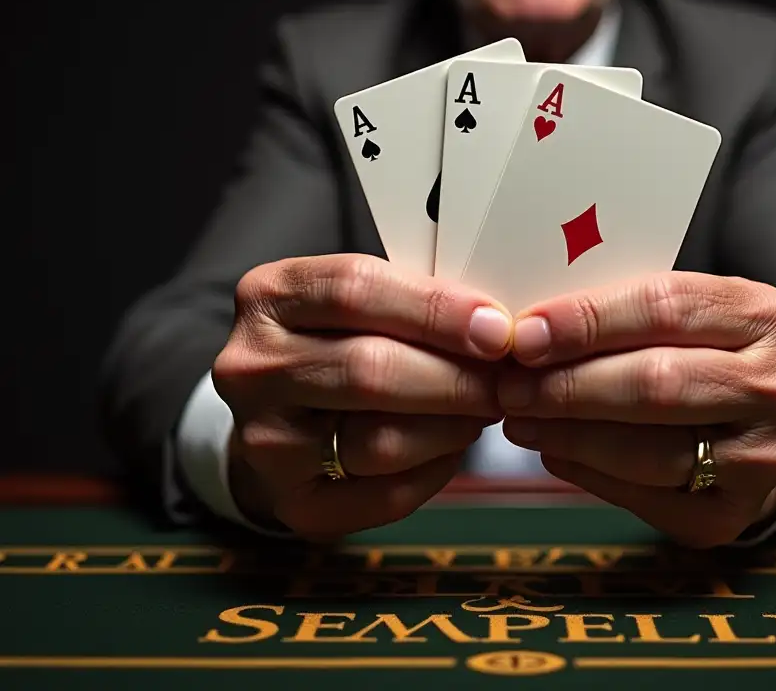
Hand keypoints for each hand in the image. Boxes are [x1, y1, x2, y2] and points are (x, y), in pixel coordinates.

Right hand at [213, 254, 512, 540]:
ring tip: (486, 408)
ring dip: (452, 426)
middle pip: (369, 369)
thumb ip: (414, 298)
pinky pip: (381, 495)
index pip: (356, 289)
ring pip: (378, 439)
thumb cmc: (338, 337)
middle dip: (455, 376)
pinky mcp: (288, 500)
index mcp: (269, 295)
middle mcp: (251, 366)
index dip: (436, 309)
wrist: (278, 408)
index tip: (497, 328)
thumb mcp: (358, 296)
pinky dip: (434, 472)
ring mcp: (262, 440)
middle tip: (509, 378)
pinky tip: (453, 447)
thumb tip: (499, 325)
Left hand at [497, 273, 775, 546]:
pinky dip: (589, 472)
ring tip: (519, 419)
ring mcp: (765, 455)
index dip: (588, 320)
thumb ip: (617, 310)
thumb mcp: (675, 311)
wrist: (749, 422)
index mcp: (762, 313)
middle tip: (510, 384)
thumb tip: (525, 325)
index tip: (525, 332)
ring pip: (651, 448)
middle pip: (658, 381)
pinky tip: (552, 451)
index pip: (665, 306)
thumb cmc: (692, 350)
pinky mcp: (736, 511)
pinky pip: (648, 495)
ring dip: (570, 433)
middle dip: (570, 384)